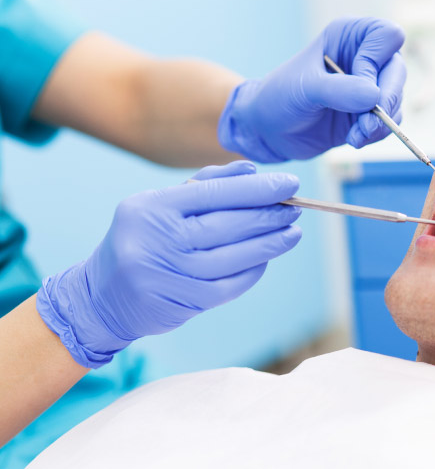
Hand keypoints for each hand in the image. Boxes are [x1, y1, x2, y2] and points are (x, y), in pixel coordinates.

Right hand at [35, 161, 301, 367]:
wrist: (103, 296)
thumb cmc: (144, 239)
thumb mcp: (162, 204)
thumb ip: (206, 184)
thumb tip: (251, 168)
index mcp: (152, 207)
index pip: (215, 193)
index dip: (258, 189)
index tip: (289, 183)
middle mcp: (158, 240)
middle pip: (228, 224)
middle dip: (269, 215)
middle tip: (296, 208)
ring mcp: (169, 274)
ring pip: (234, 256)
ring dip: (270, 244)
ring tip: (293, 232)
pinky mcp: (182, 302)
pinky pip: (231, 284)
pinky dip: (254, 270)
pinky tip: (268, 257)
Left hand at [218, 17, 405, 161]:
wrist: (269, 130)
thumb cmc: (280, 96)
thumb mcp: (305, 88)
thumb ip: (339, 90)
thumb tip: (374, 97)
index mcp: (350, 36)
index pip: (387, 36)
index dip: (376, 62)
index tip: (357, 86)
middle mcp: (365, 57)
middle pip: (398, 71)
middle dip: (386, 101)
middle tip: (367, 124)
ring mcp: (370, 86)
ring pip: (397, 100)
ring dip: (380, 123)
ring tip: (355, 136)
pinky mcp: (370, 112)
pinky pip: (390, 121)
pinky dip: (377, 134)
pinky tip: (354, 139)